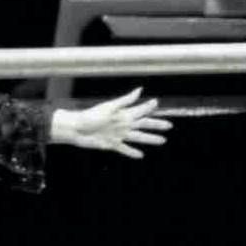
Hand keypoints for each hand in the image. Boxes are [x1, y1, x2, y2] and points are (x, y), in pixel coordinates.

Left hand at [53, 88, 171, 158]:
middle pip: (144, 125)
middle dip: (156, 125)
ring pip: (139, 138)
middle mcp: (123, 124)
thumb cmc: (91, 116)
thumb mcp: (109, 107)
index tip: (157, 103)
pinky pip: (124, 149)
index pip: (140, 111)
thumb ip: (125, 100)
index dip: (148, 107)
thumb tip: (140, 90)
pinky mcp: (112, 145)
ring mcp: (118, 135)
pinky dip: (132, 152)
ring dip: (151, 139)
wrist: (76, 129)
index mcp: (123, 114)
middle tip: (169, 125)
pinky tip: (141, 155)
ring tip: (162, 141)